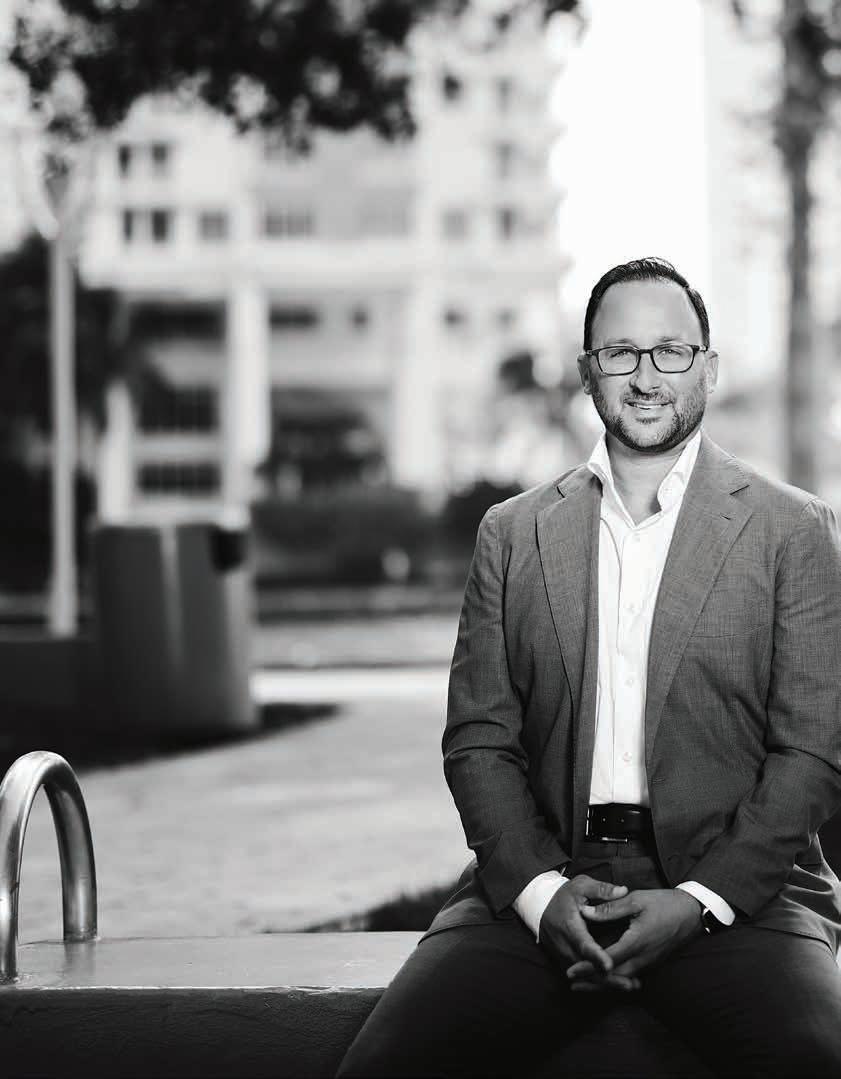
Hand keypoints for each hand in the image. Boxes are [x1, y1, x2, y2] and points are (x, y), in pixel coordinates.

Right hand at [538, 876, 638, 990]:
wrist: (541, 907)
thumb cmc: (565, 896)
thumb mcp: (581, 886)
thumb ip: (602, 889)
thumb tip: (623, 891)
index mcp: (570, 925)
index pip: (583, 943)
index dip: (596, 956)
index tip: (609, 965)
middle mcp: (565, 946)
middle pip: (586, 968)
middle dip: (607, 978)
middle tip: (631, 984)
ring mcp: (565, 956)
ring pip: (586, 976)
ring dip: (607, 983)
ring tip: (631, 985)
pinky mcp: (567, 962)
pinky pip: (583, 976)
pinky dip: (600, 982)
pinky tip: (621, 983)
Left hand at [567, 888, 703, 989]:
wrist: (692, 913)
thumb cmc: (664, 904)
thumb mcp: (636, 900)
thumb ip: (610, 908)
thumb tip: (585, 912)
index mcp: (637, 942)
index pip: (608, 960)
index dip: (589, 967)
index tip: (571, 971)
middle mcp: (643, 958)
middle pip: (614, 977)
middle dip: (592, 982)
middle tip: (572, 982)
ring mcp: (649, 962)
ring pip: (623, 979)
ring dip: (603, 983)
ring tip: (584, 985)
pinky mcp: (652, 962)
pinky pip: (631, 976)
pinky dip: (616, 980)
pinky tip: (607, 980)